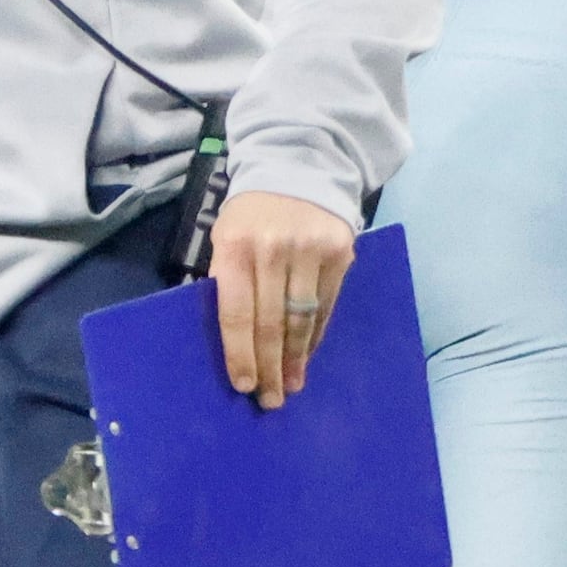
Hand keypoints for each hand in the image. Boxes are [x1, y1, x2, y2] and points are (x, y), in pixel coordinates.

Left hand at [213, 188, 358, 406]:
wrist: (300, 166)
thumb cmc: (252, 213)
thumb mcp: (226, 236)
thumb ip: (227, 279)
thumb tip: (232, 338)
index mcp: (235, 247)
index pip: (236, 312)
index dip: (240, 354)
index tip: (244, 385)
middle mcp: (273, 250)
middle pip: (271, 324)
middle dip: (270, 368)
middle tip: (271, 400)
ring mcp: (310, 250)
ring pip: (302, 320)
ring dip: (296, 359)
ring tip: (291, 386)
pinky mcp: (340, 253)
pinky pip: (326, 307)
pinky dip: (315, 336)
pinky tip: (307, 356)